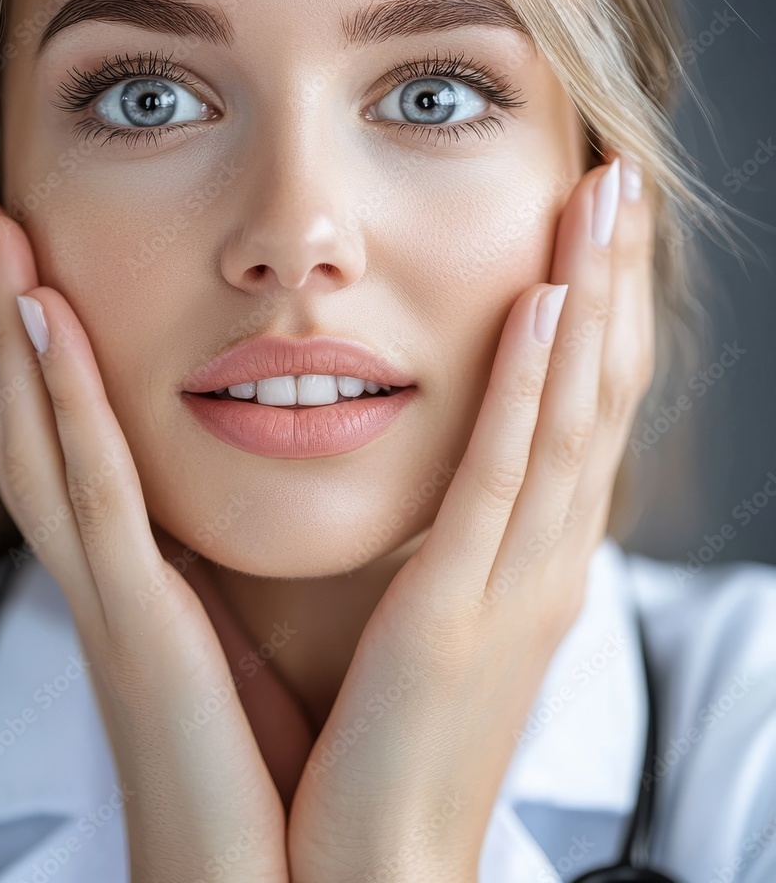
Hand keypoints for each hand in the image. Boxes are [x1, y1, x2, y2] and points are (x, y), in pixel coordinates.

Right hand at [0, 194, 289, 882]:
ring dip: (10, 335)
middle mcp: (105, 574)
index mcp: (137, 575)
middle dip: (2, 318)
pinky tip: (46, 322)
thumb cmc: (269, 760)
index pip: (71, 437)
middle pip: (34, 420)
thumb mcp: (243, 633)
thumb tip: (238, 498)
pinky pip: (93, 496)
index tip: (36, 257)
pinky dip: (63, 404)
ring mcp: (109, 597)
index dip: (42, 349)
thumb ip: (223, 564)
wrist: (275, 881)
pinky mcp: (138, 625)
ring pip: (41, 440)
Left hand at [286, 152, 653, 882]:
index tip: (588, 224)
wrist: (372, 868)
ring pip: (572, 415)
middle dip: (614, 279)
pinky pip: (506, 480)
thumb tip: (427, 474)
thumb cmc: (383, 740)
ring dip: (591, 300)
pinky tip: (543, 305)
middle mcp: (543, 560)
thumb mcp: (424, 618)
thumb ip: (436, 543)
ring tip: (602, 198)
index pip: (578, 410)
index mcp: (527, 560)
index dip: (595, 311)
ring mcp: (514, 583)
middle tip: (620, 178)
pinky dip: (533, 389)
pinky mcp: (461, 610)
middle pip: (597, 392)